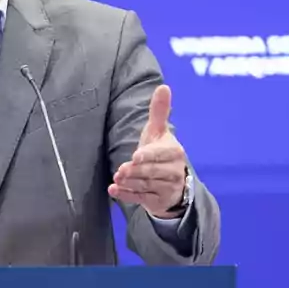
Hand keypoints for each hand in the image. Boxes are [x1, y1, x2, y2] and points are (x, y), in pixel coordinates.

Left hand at [108, 84, 187, 218]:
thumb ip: (160, 111)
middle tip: (121, 170)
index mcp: (174, 152)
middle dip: (136, 171)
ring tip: (117, 178)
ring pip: (145, 185)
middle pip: (151, 171)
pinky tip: (114, 190)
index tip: (136, 157)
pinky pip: (141, 199)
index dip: (148, 156)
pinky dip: (127, 195)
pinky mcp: (157, 201)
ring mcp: (167, 188)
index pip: (160, 154)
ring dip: (130, 183)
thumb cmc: (160, 152)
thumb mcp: (159, 132)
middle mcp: (174, 171)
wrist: (172, 183)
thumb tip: (163, 86)